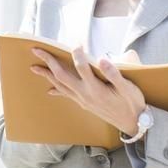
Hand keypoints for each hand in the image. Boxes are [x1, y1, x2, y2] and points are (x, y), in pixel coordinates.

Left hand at [30, 46, 146, 136]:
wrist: (133, 124)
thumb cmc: (132, 103)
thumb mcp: (128, 88)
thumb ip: (114, 73)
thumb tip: (102, 59)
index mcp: (96, 89)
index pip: (82, 67)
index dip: (78, 53)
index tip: (77, 43)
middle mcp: (85, 95)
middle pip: (62, 76)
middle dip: (48, 61)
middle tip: (36, 50)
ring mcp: (83, 100)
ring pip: (60, 86)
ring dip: (46, 75)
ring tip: (34, 67)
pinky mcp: (84, 103)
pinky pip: (66, 95)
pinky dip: (56, 90)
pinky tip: (49, 89)